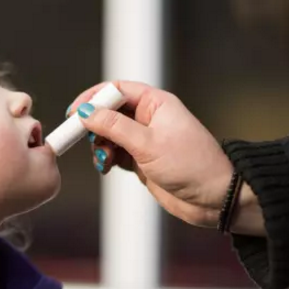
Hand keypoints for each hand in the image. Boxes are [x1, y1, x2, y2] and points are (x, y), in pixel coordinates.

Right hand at [67, 81, 235, 227]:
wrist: (214, 198)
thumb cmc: (192, 165)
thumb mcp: (148, 144)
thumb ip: (114, 127)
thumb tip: (86, 112)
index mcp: (156, 103)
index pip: (116, 90)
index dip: (93, 98)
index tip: (74, 112)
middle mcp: (149, 118)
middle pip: (109, 112)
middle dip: (94, 125)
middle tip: (83, 139)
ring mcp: (144, 139)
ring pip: (109, 134)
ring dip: (99, 145)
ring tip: (104, 159)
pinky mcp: (141, 159)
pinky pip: (114, 153)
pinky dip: (106, 158)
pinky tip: (107, 167)